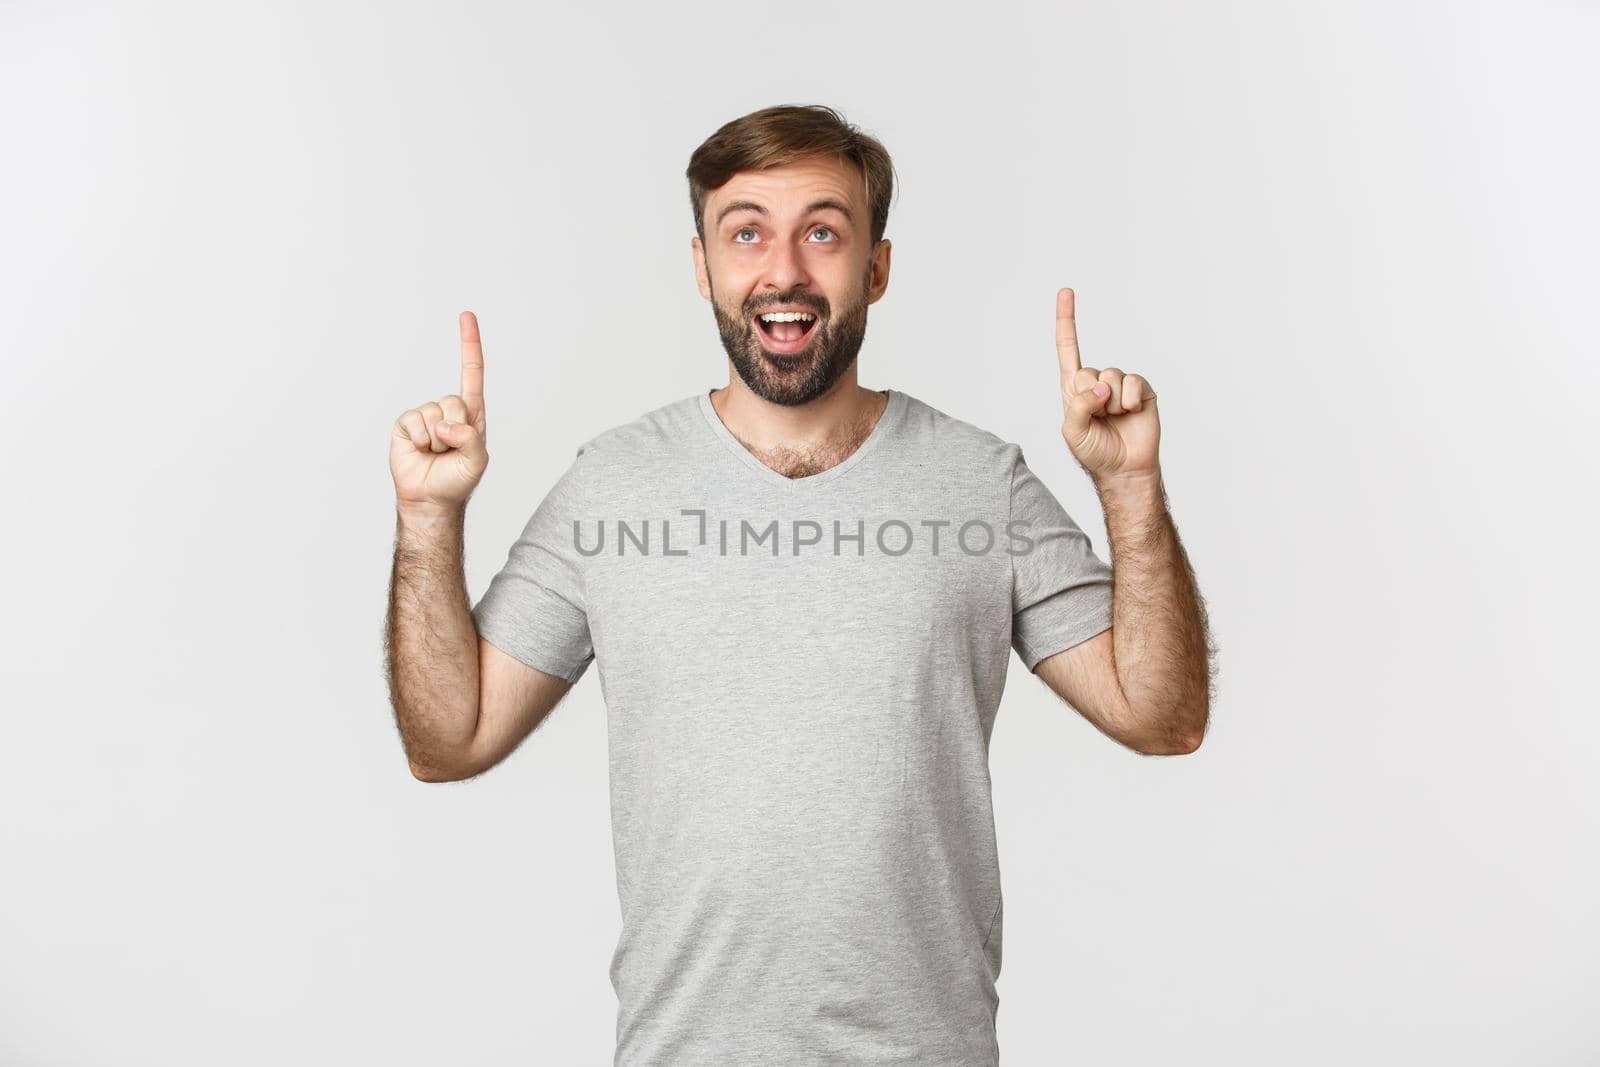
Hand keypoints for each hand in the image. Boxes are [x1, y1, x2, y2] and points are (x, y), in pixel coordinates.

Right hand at [389, 310, 490, 511]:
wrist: (430, 499)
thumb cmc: (457, 479)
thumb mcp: (477, 460)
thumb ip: (470, 439)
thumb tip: (445, 425)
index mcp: (471, 413)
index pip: (472, 373)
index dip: (469, 344)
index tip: (466, 315)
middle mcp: (448, 410)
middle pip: (453, 401)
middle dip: (454, 429)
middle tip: (450, 450)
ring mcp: (426, 415)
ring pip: (433, 413)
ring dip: (435, 439)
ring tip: (436, 453)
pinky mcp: (405, 424)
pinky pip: (414, 422)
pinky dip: (418, 440)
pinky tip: (419, 451)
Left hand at [1055, 287, 1160, 484]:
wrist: (1124, 469)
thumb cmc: (1095, 452)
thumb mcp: (1073, 431)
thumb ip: (1078, 406)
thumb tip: (1100, 388)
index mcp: (1075, 388)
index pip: (1067, 348)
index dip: (1067, 320)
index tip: (1066, 291)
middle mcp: (1097, 382)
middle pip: (1088, 371)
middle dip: (1091, 398)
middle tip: (1098, 418)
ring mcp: (1120, 385)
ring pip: (1111, 377)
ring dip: (1111, 404)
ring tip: (1115, 419)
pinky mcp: (1141, 390)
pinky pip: (1132, 383)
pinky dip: (1129, 400)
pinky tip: (1131, 413)